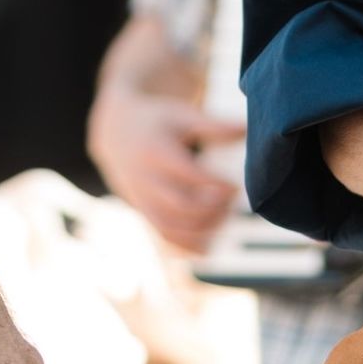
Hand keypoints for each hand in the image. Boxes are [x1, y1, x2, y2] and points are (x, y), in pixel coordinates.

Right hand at [86, 88, 243, 252]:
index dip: (214, 184)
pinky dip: (185, 247)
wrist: (116, 132)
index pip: (187, 173)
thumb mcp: (181, 116)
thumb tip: (246, 128)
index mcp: (156, 151)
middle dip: (211, 209)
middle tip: (233, 202)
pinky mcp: (143, 212)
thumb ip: (213, 125)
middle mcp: (145, 179)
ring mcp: (141, 199)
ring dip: (201, 230)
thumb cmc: (156, 122)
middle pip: (179, 205)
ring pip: (170, 226)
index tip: (236, 186)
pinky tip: (207, 247)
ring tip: (224, 219)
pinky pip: (162, 236)